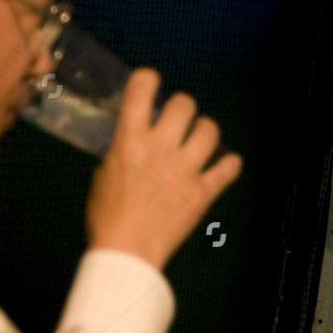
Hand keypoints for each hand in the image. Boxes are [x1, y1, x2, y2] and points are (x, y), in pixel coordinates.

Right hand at [85, 67, 242, 269]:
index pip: (142, 88)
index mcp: (130, 141)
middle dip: (182, 108)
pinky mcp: (202, 193)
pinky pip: (228, 169)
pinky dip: (229, 165)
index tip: (150, 84)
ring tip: (199, 139)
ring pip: (210, 131)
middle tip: (177, 120)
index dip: (148, 79)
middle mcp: (160, 148)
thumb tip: (133, 141)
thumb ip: (121, 151)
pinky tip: (224, 165)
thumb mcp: (103, 174)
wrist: (125, 253)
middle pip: (184, 104)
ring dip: (205, 131)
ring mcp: (185, 170)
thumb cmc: (106, 216)